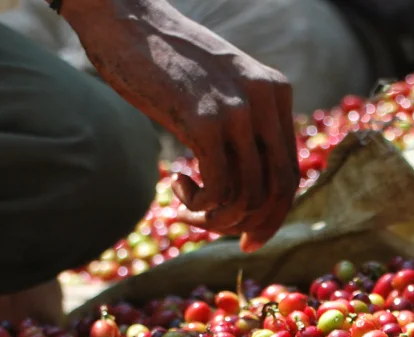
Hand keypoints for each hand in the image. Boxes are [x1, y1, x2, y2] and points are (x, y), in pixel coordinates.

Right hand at [63, 0, 298, 251]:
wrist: (123, 16)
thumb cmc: (165, 60)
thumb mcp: (221, 90)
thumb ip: (245, 127)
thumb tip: (252, 191)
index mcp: (276, 93)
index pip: (290, 173)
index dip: (274, 215)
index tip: (250, 237)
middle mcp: (266, 101)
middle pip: (279, 190)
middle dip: (254, 225)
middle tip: (222, 234)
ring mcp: (239, 111)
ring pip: (248, 197)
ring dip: (217, 219)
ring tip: (188, 209)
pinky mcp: (206, 121)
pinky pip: (220, 191)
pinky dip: (200, 204)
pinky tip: (177, 187)